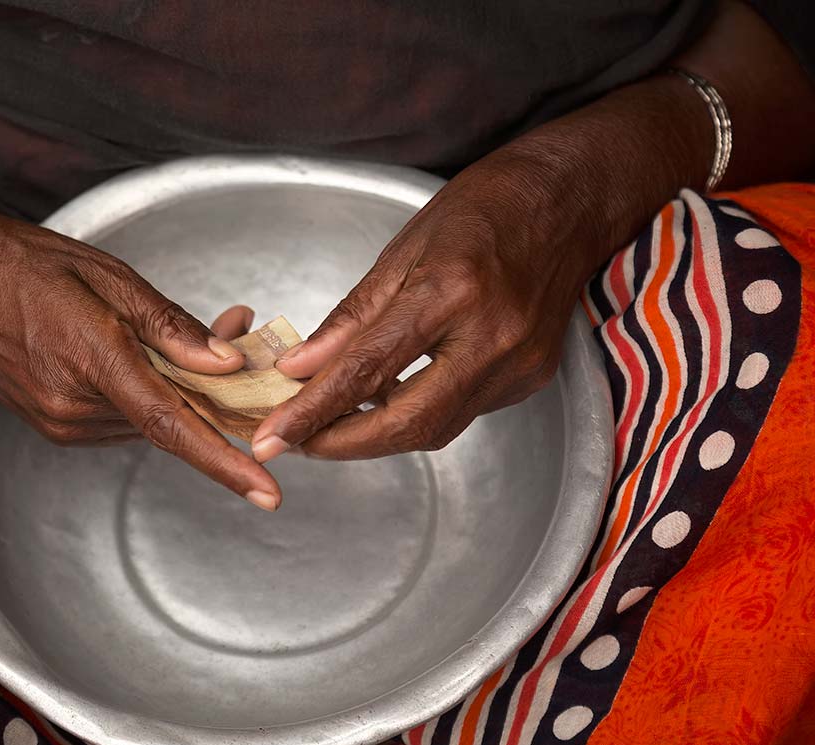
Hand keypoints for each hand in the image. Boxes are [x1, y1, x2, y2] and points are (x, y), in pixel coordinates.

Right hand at [0, 207, 282, 510]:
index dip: (225, 462)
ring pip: (151, 417)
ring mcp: (62, 422)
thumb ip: (170, 327)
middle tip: (247, 332)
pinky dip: (152, 392)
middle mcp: (76, 406)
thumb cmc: (22, 264)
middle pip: (172, 418)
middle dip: (220, 389)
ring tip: (208, 329)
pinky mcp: (56, 425)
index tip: (267, 492)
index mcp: (93, 361)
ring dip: (186, 386)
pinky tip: (159, 355)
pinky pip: (123, 416)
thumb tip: (226, 362)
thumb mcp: (107, 277)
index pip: (172, 425)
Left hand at [250, 149, 602, 461]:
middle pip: (407, 422)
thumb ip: (351, 319)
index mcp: (451, 292)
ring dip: (377, 436)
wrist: (572, 199)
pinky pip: (461, 413)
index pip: (366, 369)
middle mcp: (492, 337)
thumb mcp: (403, 248)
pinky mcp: (531, 378)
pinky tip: (389, 401)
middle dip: (343, 444)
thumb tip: (300, 368)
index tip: (273, 437)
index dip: (313, 410)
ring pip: (435, 428)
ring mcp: (518, 364)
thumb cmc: (484, 208)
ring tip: (332, 424)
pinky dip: (417, 414)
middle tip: (297, 443)